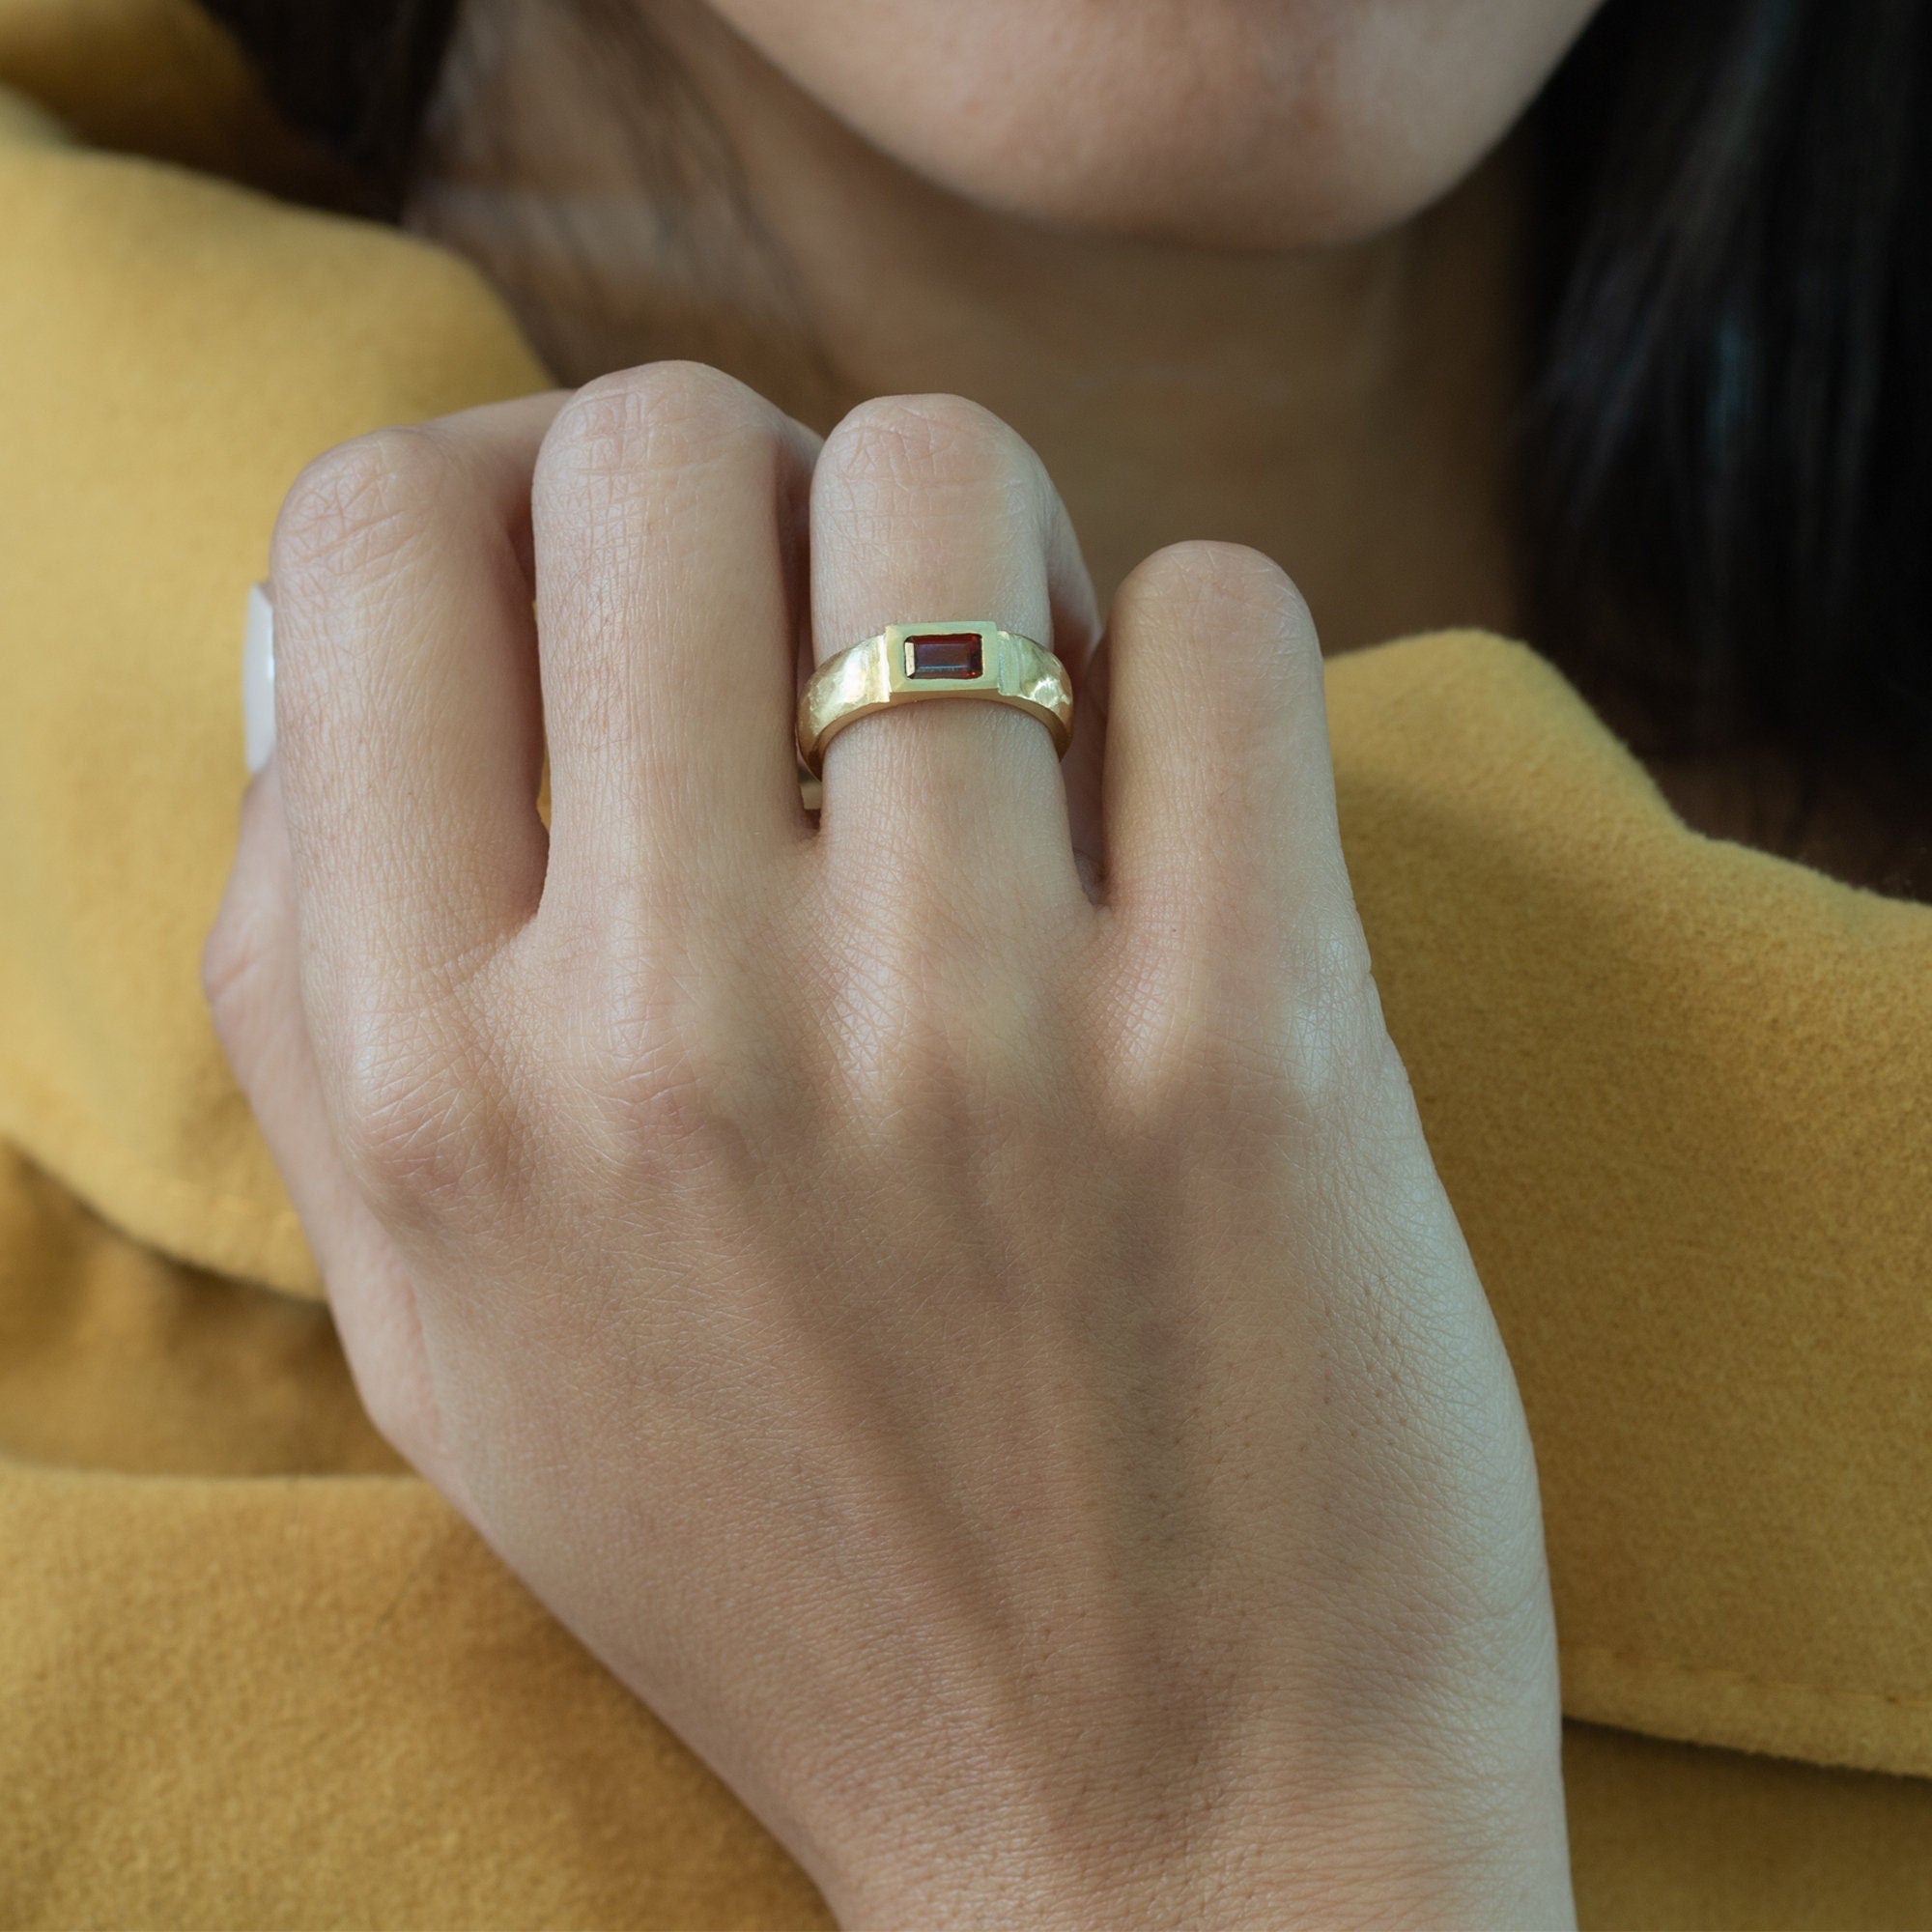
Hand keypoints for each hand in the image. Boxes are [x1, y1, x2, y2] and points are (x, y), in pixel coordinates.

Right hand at [204, 365, 1572, 1928]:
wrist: (1146, 1844)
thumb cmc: (799, 1563)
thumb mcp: (458, 1330)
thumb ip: (330, 989)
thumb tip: (325, 652)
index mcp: (434, 1090)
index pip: (372, 533)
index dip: (506, 488)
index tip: (626, 576)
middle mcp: (661, 1037)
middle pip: (655, 449)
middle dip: (758, 481)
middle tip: (850, 620)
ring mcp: (964, 1034)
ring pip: (947, 479)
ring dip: (997, 541)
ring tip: (1033, 698)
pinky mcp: (1247, 1048)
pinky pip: (1219, 618)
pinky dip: (1205, 648)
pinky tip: (1189, 798)